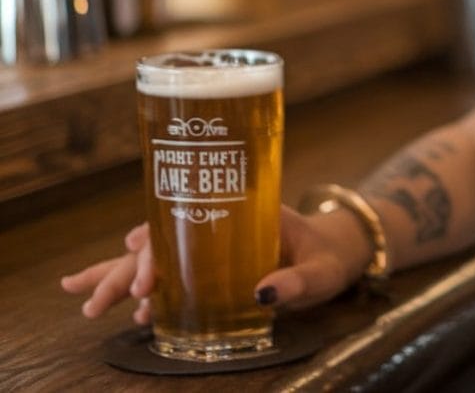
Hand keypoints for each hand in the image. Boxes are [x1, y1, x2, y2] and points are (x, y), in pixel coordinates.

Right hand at [61, 206, 373, 320]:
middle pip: (163, 240)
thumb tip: (262, 291)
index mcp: (245, 214)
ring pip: (161, 254)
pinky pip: (176, 271)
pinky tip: (129, 304)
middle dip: (123, 271)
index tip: (139, 277)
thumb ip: (295, 282)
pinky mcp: (218, 260)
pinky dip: (149, 285)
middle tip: (91, 302)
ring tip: (87, 302)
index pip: (187, 223)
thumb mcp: (319, 271)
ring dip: (122, 275)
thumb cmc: (330, 255)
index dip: (157, 247)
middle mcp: (223, 222)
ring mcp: (217, 241)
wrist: (341, 247)